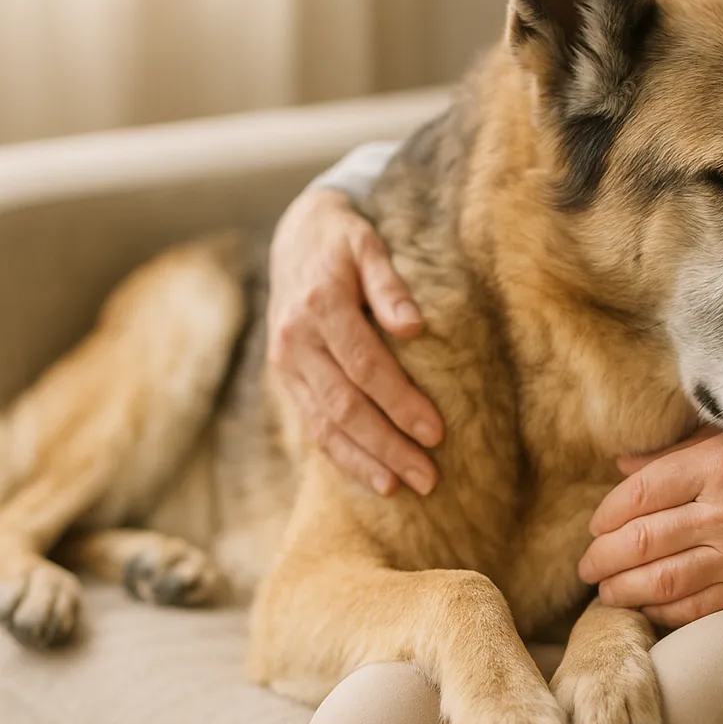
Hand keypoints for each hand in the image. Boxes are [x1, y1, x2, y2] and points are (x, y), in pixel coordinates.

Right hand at [267, 189, 443, 495]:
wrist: (296, 235)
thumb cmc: (344, 241)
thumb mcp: (368, 245)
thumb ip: (389, 285)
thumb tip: (414, 326)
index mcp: (319, 306)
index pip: (365, 366)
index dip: (400, 402)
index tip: (436, 432)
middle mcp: (295, 340)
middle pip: (344, 404)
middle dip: (387, 445)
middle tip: (429, 477)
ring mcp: (285, 363)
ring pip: (323, 423)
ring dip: (363, 461)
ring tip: (401, 487)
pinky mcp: (286, 378)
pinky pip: (311, 424)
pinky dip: (340, 454)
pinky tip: (371, 476)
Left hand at [577, 430, 722, 626]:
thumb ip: (681, 453)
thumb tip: (622, 467)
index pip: (639, 491)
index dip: (606, 514)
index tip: (594, 525)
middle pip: (641, 541)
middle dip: (602, 558)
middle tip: (586, 566)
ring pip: (661, 581)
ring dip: (622, 591)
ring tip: (604, 591)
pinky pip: (697, 610)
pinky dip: (662, 614)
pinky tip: (646, 610)